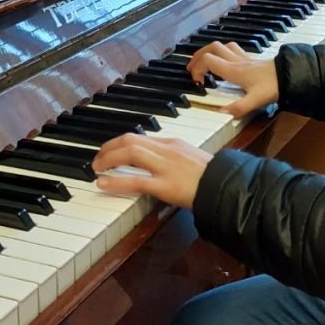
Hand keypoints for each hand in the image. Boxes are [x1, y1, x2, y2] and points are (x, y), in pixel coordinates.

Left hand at [92, 133, 211, 208]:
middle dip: (109, 147)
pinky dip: (115, 180)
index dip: (122, 143)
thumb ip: (176, 160)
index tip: (112, 150)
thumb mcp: (194, 161)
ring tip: (96, 167)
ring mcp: (166, 167)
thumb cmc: (215, 178)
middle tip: (98, 158)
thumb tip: (159, 165)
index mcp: (174, 143)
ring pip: (129, 153)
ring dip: (108, 159)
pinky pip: (135, 180)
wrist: (229, 187)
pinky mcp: (166, 185)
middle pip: (131, 139)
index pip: (142, 137)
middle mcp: (168, 150)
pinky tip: (102, 183)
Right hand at [187, 41, 278, 116]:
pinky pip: (232, 49)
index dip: (197, 68)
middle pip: (212, 47)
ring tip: (204, 63)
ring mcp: (244, 58)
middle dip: (198, 56)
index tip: (197, 81)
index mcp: (234, 70)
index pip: (208, 60)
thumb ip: (238, 108)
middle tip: (192, 68)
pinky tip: (225, 62)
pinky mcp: (251, 59)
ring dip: (210, 51)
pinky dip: (223, 53)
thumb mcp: (256, 101)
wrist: (291, 75)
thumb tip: (222, 113)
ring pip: (222, 46)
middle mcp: (237, 61)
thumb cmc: (274, 86)